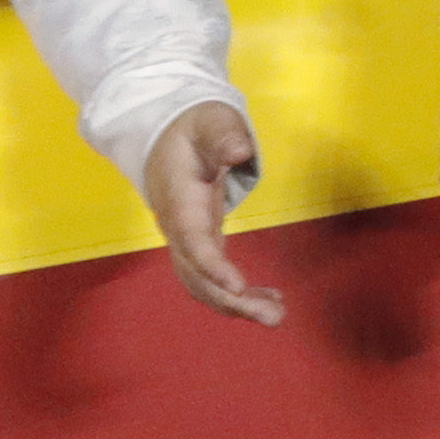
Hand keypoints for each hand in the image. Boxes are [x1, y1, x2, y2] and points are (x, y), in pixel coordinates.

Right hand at [143, 103, 281, 325]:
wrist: (163, 134)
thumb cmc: (192, 126)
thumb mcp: (210, 121)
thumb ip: (224, 135)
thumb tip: (239, 152)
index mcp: (180, 200)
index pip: (192, 239)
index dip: (212, 265)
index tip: (237, 286)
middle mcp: (177, 227)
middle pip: (196, 274)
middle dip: (231, 300)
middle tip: (274, 317)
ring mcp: (185, 239)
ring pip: (201, 283)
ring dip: (235, 304)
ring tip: (276, 315)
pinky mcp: (198, 242)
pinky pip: (210, 277)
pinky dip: (236, 293)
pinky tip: (268, 299)